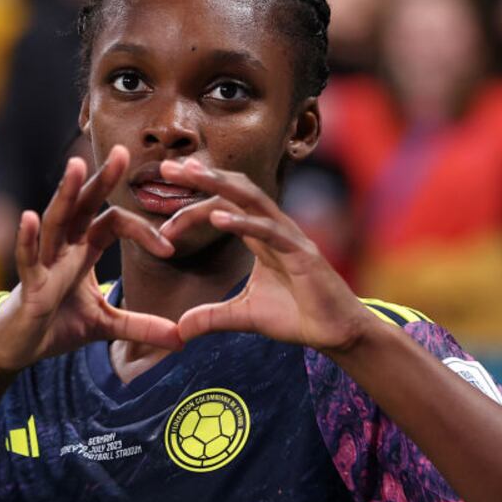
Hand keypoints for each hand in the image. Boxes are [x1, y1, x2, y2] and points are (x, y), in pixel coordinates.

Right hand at [0, 146, 182, 373]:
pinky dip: (28, 239)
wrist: (17, 348)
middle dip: (102, 179)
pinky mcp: (28, 284)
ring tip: (76, 166)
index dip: (144, 230)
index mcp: (84, 250)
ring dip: (66, 194)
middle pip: (85, 205)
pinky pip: (27, 258)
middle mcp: (64, 248)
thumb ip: (142, 326)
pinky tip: (29, 218)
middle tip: (122, 150)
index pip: (115, 222)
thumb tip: (182, 338)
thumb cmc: (56, 326)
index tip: (170, 249)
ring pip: (56, 221)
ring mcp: (45, 262)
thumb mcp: (106, 325)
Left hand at [157, 158, 378, 353]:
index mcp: (260, 236)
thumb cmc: (299, 316)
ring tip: (191, 175)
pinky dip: (243, 222)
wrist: (338, 333)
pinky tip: (218, 218)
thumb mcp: (244, 316)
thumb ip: (211, 317)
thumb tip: (178, 330)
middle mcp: (273, 228)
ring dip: (220, 184)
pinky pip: (269, 231)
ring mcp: (289, 237)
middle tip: (168, 168)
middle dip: (202, 177)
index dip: (192, 208)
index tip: (163, 221)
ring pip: (252, 200)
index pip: (223, 207)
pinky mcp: (302, 254)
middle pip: (235, 190)